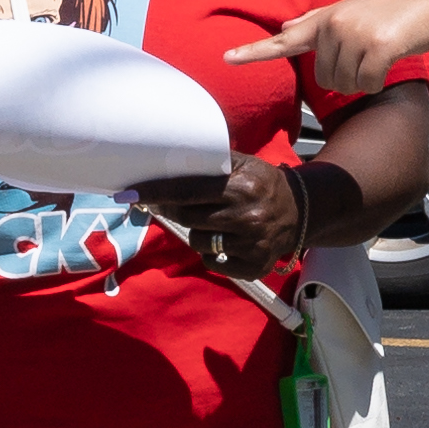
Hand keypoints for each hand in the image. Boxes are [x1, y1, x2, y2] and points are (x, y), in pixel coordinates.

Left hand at [131, 149, 310, 278]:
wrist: (301, 211)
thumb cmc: (261, 183)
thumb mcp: (243, 164)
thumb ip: (210, 162)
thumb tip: (164, 160)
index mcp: (241, 186)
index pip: (187, 190)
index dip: (155, 192)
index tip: (128, 194)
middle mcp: (247, 216)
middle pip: (187, 218)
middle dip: (178, 211)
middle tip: (182, 205)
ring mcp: (252, 244)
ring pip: (198, 242)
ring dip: (199, 232)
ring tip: (217, 222)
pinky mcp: (254, 267)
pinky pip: (212, 263)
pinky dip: (213, 254)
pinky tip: (228, 241)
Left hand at [233, 0, 428, 107]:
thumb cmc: (393, 9)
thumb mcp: (352, 9)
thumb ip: (317, 21)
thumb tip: (286, 26)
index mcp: (325, 18)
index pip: (284, 39)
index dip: (254, 51)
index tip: (227, 58)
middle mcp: (334, 24)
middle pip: (324, 78)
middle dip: (346, 75)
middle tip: (367, 52)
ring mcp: (354, 35)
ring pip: (345, 83)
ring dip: (363, 78)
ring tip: (379, 52)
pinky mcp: (376, 47)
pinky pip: (366, 83)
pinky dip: (377, 81)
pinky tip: (388, 61)